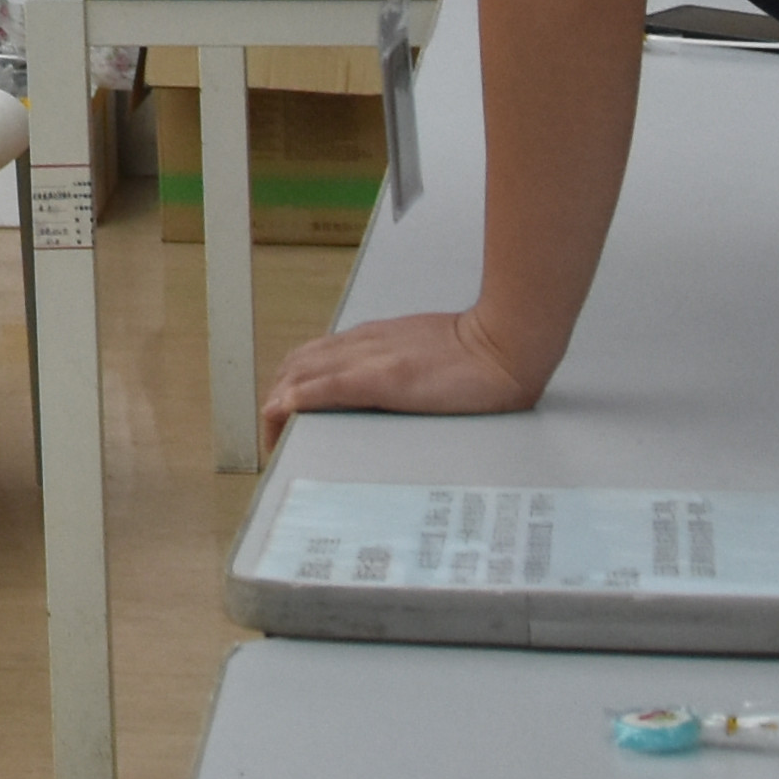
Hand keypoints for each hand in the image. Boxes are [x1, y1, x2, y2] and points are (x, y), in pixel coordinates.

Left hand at [259, 302, 538, 439]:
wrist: (505, 343)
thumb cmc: (475, 353)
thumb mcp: (422, 353)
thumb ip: (395, 366)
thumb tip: (377, 392)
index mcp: (372, 341)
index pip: (311, 357)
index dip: (288, 384)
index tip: (282, 415)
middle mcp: (363, 344)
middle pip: (296, 365)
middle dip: (275, 399)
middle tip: (273, 436)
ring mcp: (372, 359)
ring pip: (302, 373)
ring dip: (279, 404)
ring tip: (274, 438)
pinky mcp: (386, 377)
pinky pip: (329, 385)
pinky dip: (300, 398)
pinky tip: (284, 413)